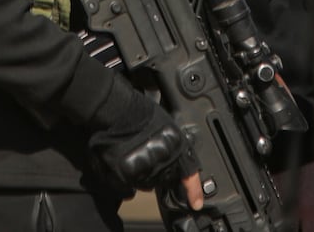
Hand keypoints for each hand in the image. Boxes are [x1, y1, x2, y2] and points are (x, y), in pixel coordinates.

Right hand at [88, 85, 202, 208]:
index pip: (189, 175)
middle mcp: (163, 163)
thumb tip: (175, 163)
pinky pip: (128, 187)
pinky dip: (125, 181)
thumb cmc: (138, 111)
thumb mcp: (168, 126)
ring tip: (133, 154)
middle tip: (148, 154)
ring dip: (142, 175)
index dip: (193, 191)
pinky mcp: (127, 177)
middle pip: (163, 180)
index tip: (195, 203)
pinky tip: (122, 164)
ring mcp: (145, 172)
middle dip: (159, 172)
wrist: (117, 110)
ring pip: (146, 184)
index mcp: (176, 149)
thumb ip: (174, 147)